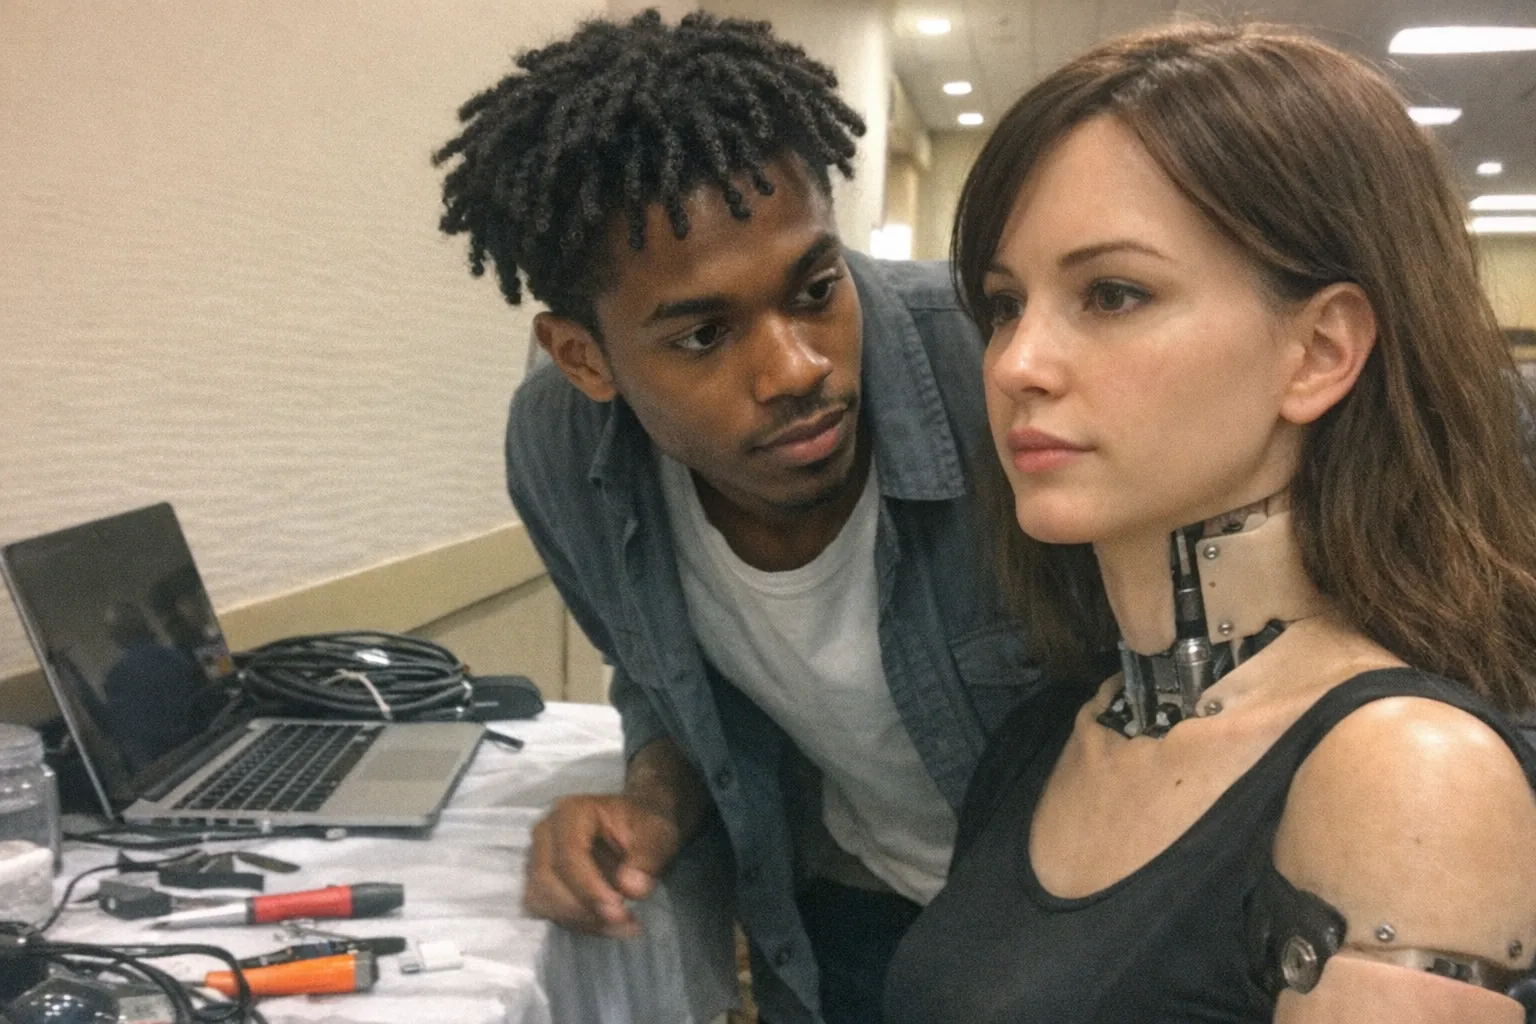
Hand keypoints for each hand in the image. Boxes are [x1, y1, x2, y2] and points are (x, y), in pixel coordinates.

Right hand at [523, 791, 683, 937]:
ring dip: (580, 920)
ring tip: (621, 925)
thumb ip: (647, 857)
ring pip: (541, 899)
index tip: (618, 910)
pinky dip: (576, 923)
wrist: (638, 827)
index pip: (568, 854)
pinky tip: (607, 924)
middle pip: (546, 879)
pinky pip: (546, 910)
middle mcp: (546, 832)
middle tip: (624, 921)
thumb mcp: (658, 834)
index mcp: (572, 812)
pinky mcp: (540, 881)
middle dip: (583, 909)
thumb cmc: (645, 825)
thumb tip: (630, 889)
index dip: (589, 887)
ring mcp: (538, 856)